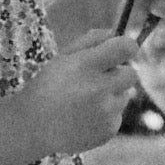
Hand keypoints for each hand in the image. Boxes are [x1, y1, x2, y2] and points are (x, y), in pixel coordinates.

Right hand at [18, 33, 143, 158]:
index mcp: (85, 65)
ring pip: (124, 96)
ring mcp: (105, 112)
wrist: (33, 131)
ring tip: (85, 103)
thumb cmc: (45, 90)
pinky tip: (84, 119)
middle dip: (119, 74)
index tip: (120, 52)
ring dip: (111, 96)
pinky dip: (105, 117)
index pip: (126, 47)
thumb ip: (89, 42)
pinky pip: (117, 117)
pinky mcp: (109, 131)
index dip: (126, 47)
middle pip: (131, 73)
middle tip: (100, 80)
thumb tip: (114, 33)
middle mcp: (99, 88)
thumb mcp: (60, 60)